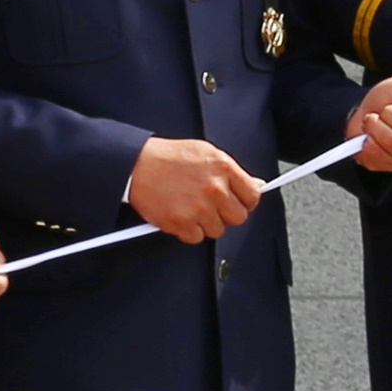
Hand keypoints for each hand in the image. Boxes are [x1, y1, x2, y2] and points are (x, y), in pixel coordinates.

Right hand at [130, 136, 262, 241]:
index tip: (238, 203)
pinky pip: (196, 237)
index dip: (246, 202)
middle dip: (227, 214)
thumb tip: (256, 185)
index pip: (252, 196)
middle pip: (238, 217)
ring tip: (192, 209)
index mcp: (224, 169)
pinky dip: (188, 231)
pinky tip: (181, 216)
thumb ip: (232, 171)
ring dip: (206, 223)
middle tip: (212, 208)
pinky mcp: (180, 222)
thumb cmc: (169, 157)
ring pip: (217, 230)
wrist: (135, 164)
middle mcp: (214, 189)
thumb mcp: (207, 153)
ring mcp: (198, 208)